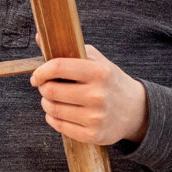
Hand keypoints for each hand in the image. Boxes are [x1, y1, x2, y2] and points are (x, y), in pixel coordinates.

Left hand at [30, 36, 148, 145]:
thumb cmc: (109, 81)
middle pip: (51, 90)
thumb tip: (39, 37)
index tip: (37, 76)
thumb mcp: (96, 60)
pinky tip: (58, 113)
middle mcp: (98, 95)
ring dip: (47, 103)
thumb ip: (68, 49)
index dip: (41, 71)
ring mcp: (96, 117)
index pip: (58, 67)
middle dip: (43, 88)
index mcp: (99, 72)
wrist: (135, 109)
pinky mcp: (93, 135)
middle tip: (47, 87)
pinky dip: (52, 118)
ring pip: (53, 109)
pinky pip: (59, 125)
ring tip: (53, 99)